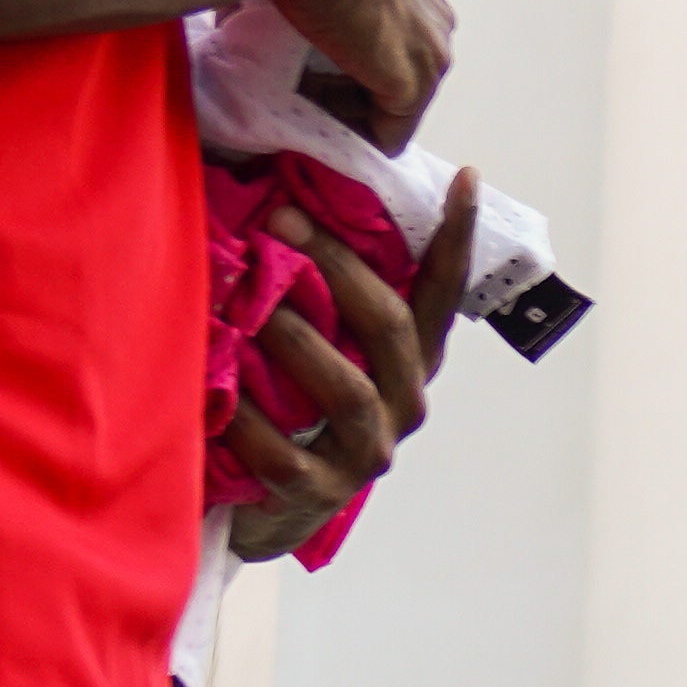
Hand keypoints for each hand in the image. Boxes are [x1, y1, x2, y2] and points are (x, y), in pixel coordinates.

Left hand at [215, 173, 462, 555]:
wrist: (264, 509)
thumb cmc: (289, 404)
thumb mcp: (321, 344)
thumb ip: (323, 290)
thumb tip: (281, 192)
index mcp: (408, 360)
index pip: (440, 291)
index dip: (457, 237)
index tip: (466, 177)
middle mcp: (402, 402)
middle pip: (388, 327)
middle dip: (337, 267)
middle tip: (283, 219)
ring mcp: (366, 451)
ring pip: (347, 390)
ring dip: (298, 340)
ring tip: (253, 305)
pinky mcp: (319, 493)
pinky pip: (284, 455)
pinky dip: (249, 424)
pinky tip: (220, 393)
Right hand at [222, 0, 459, 137]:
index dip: (345, 20)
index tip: (304, 38)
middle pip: (396, 37)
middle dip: (355, 60)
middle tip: (299, 79)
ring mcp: (426, 30)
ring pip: (396, 82)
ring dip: (354, 98)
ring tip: (304, 109)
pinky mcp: (414, 73)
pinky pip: (393, 123)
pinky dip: (362, 136)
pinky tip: (326, 139)